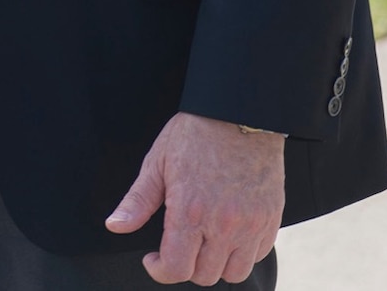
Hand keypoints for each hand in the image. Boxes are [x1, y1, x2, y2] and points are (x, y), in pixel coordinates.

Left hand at [105, 111, 282, 284]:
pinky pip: (258, 255)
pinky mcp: (271, 218)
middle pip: (204, 275)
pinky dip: (242, 253)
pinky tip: (228, 234)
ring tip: (203, 243)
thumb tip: (115, 226)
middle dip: (185, 266)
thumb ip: (137, 200)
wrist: (238, 113)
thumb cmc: (195, 134)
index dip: (160, 270)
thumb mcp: (157, 163)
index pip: (176, 268)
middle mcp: (223, 224)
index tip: (153, 258)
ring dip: (215, 265)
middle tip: (178, 245)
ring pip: (234, 273)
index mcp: (190, 211)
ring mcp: (251, 224)